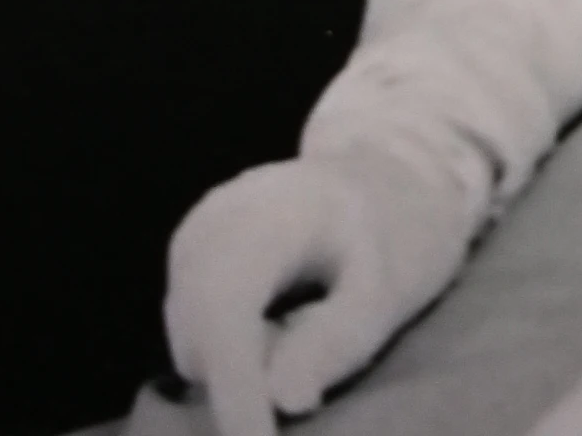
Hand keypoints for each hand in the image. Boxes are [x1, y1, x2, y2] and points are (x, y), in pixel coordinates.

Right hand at [164, 141, 477, 435]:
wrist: (379, 178)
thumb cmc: (394, 235)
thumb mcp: (390, 289)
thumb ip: (336, 342)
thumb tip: (281, 403)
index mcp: (270, 212)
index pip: (227, 311)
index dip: (234, 391)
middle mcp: (213, 220)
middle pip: (201, 338)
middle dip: (247, 382)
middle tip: (319, 358)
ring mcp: (193, 235)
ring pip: (192, 346)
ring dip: (242, 366)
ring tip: (308, 323)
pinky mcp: (186, 259)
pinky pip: (194, 334)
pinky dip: (233, 350)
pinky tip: (281, 317)